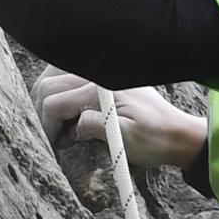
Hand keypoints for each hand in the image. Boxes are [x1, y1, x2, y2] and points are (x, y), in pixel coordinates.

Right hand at [35, 70, 206, 173]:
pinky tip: (61, 109)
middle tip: (45, 135)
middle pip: (48, 85)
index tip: (48, 145)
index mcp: (100, 89)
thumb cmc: (155, 139)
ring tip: (49, 122)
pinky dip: (58, 90)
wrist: (178, 134)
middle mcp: (97, 75)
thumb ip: (95, 127)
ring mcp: (98, 74)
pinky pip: (67, 76)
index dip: (45, 125)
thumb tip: (71, 127)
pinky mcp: (101, 79)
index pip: (54, 102)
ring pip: (54, 76)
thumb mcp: (124, 140)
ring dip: (47, 97)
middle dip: (41, 110)